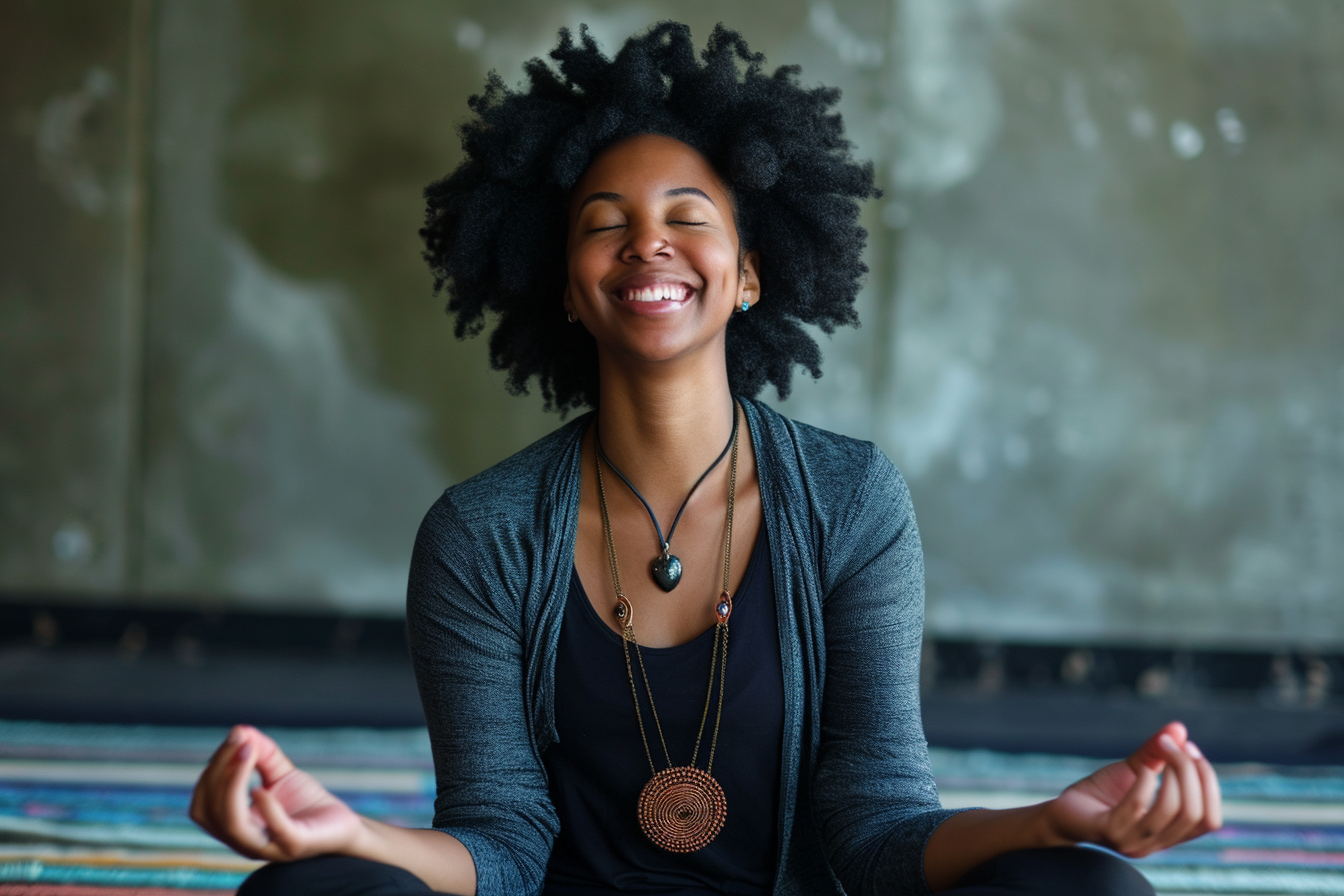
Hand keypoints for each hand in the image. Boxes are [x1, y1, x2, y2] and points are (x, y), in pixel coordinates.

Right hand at [190, 725, 363, 860]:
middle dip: (220, 771)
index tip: (235, 736)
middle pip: (210, 812)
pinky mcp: (297, 845)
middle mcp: (245, 842)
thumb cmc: (307, 803)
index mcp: (234, 827)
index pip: (204, 803)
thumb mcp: (281, 774)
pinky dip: (266, 809)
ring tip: (248, 752)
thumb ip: (262, 754)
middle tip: (240, 739)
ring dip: (234, 784)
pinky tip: (261, 789)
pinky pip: (276, 831)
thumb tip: (241, 730)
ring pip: (233, 824)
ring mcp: (270, 846)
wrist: (343, 826)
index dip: (213, 769)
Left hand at [1042, 721, 1221, 856]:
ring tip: (1161, 751)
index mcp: (1169, 834)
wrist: (1062, 810)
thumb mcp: (1134, 769)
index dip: (1208, 783)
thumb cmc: (1101, 793)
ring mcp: (1132, 841)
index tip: (1191, 749)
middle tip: (1174, 745)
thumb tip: (1179, 727)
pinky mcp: (1107, 831)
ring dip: (1173, 774)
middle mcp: (1155, 843)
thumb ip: (1157, 753)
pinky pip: (1137, 807)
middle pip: (1195, 814)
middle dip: (1190, 773)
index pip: (1210, 820)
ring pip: (1172, 812)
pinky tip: (1140, 768)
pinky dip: (1144, 782)